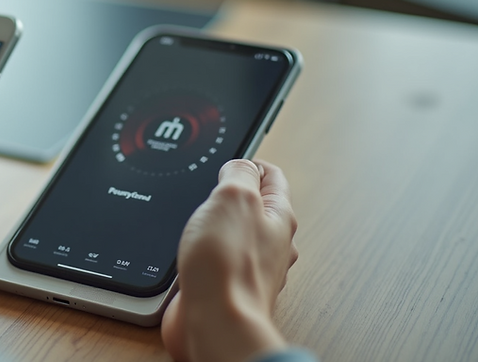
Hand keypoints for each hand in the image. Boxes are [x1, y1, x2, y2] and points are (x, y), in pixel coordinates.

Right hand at [161, 160, 298, 361]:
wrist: (217, 320)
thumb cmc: (227, 263)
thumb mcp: (234, 196)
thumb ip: (239, 174)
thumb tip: (240, 165)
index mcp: (279, 217)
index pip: (272, 178)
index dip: (253, 163)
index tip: (238, 158)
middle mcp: (272, 245)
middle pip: (259, 209)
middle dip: (240, 195)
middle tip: (222, 185)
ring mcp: (252, 269)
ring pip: (240, 237)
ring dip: (223, 226)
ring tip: (210, 216)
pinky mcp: (229, 289)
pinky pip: (222, 263)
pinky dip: (210, 254)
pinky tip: (198, 253)